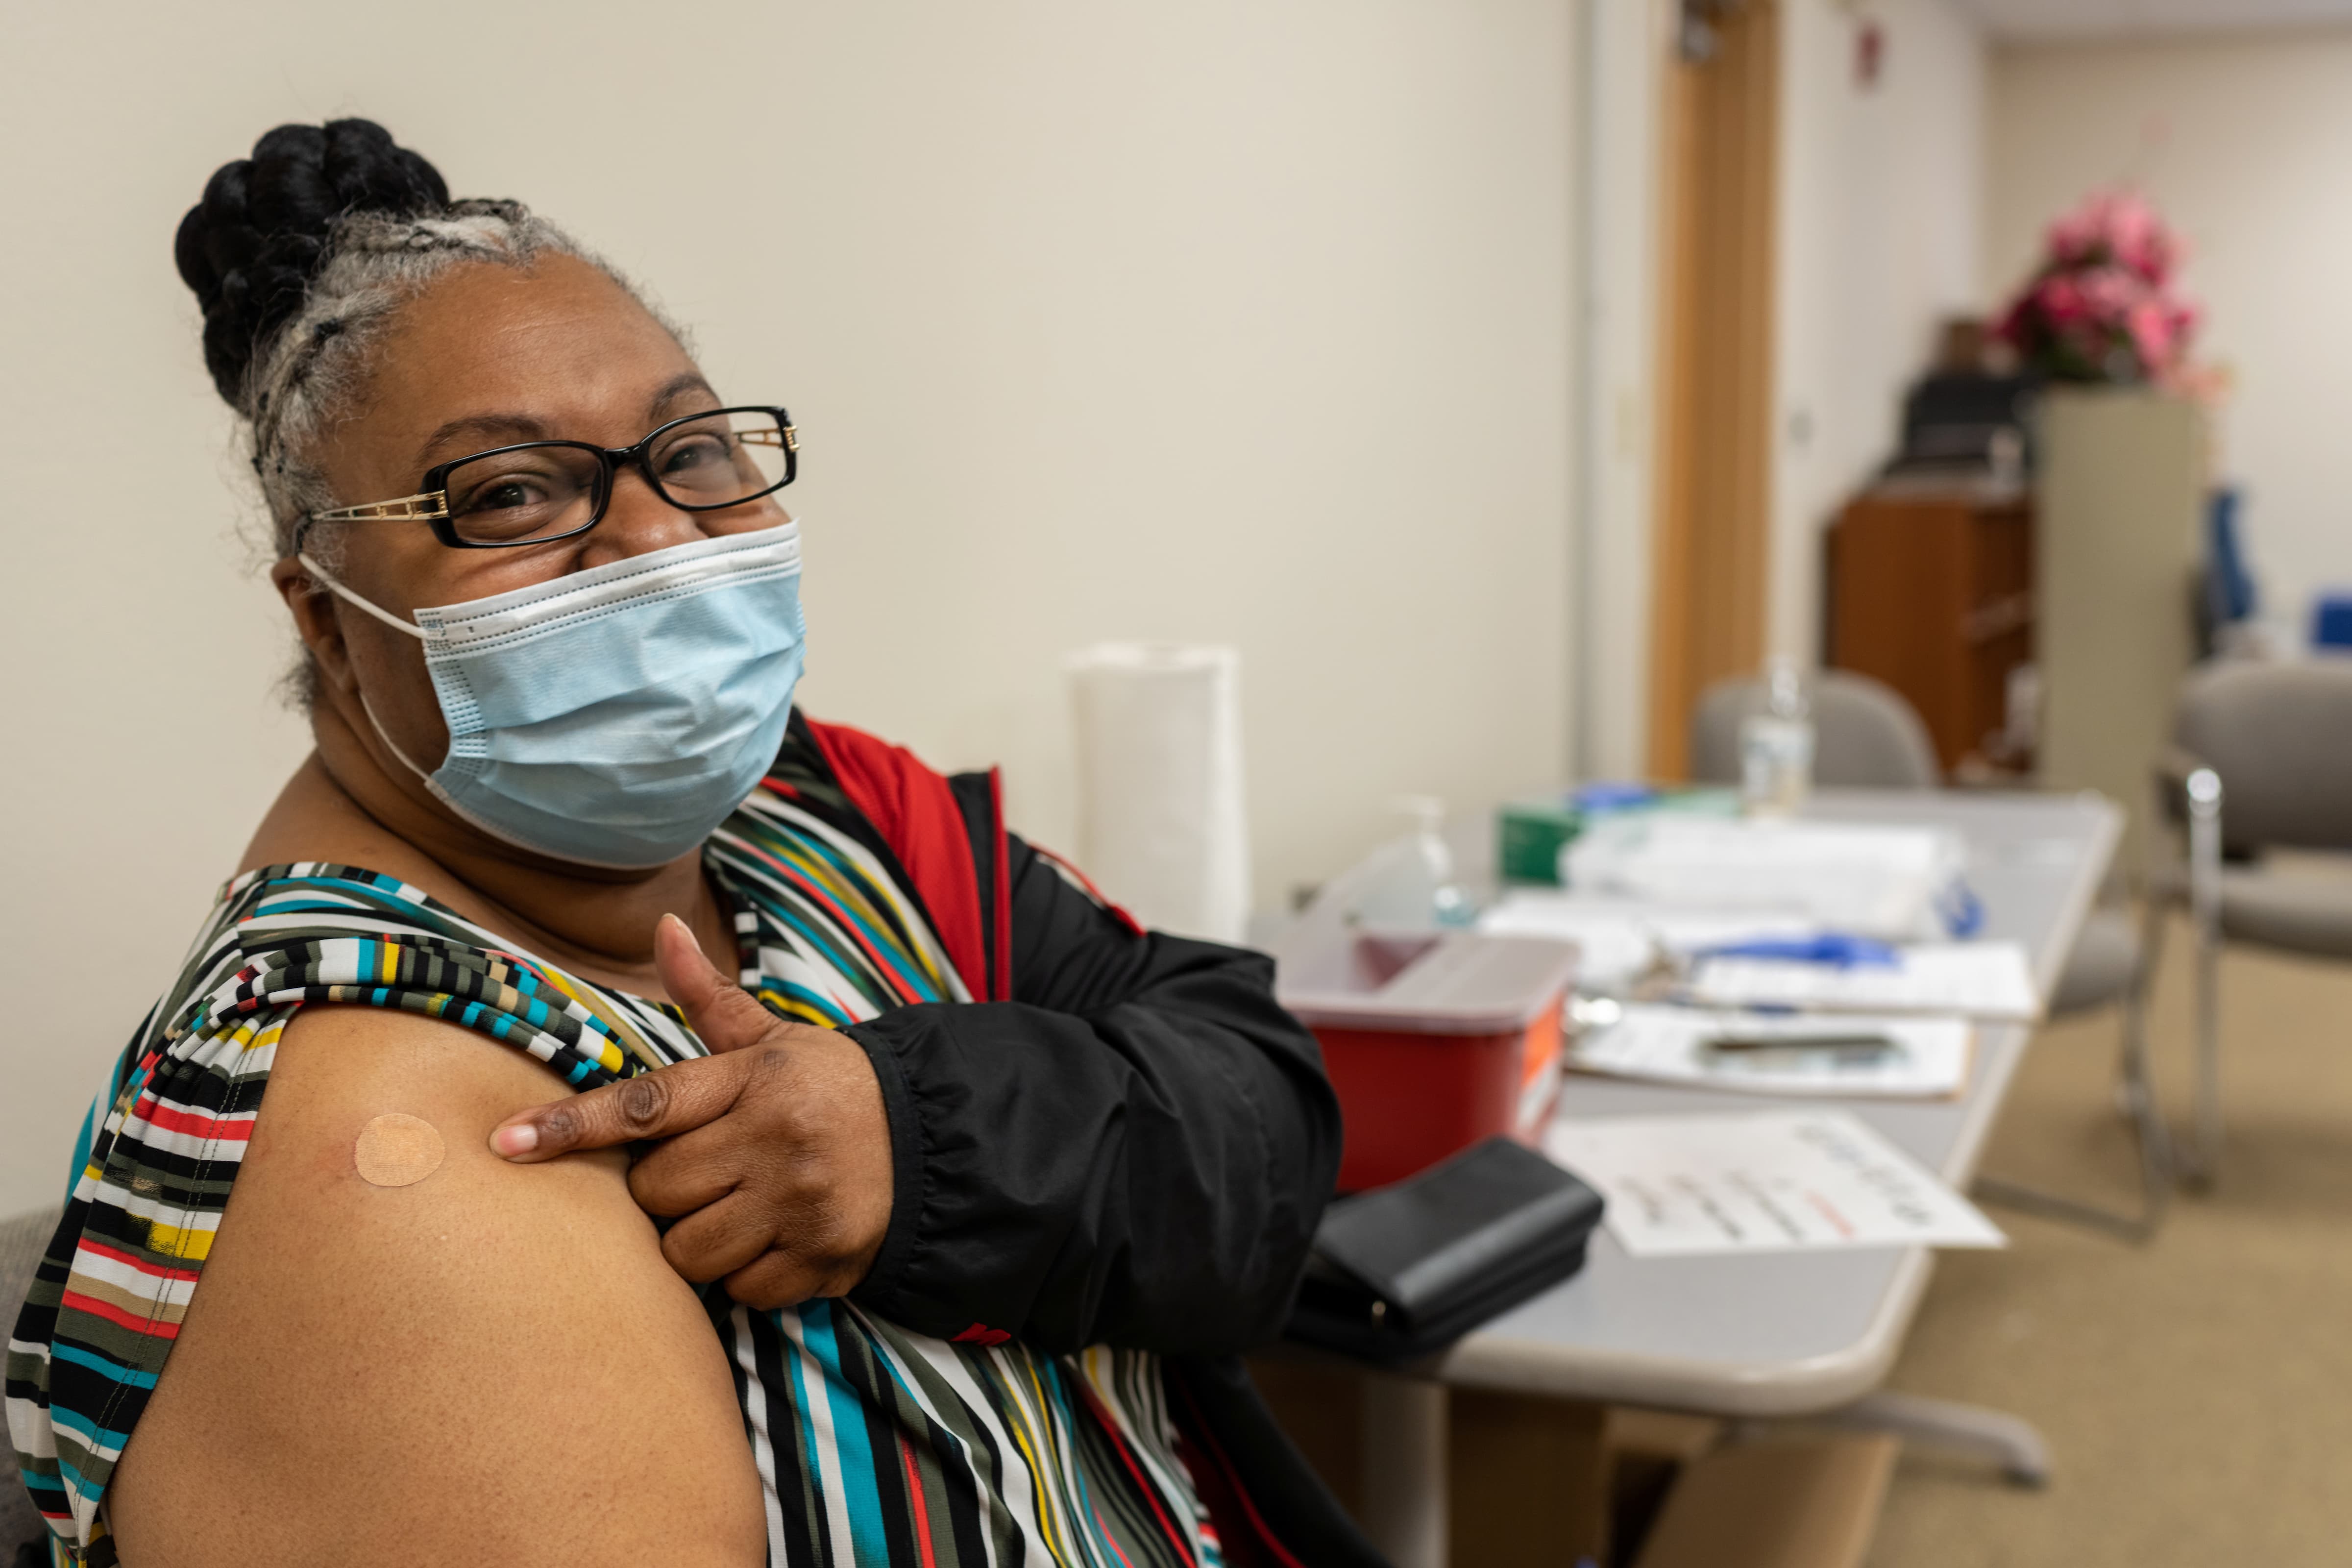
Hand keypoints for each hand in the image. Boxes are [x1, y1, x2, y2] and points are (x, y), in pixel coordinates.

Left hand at [488, 913, 894, 1308]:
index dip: (571, 1126)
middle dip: (665, 1190)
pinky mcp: (822, 1260)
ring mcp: (799, 1204)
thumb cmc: (833, 1088)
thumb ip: (709, 999)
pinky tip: (774, 1240)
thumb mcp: (776, 1040)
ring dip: (698, 1239)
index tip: (504, 1143)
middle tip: (707, 1171)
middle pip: (657, 1191)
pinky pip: (741, 1290)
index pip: (646, 1105)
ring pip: (689, 1251)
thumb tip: (664, 928)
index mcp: (755, 1081)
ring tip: (738, 1208)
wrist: (936, 1141)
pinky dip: (746, 1274)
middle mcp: (775, 1141)